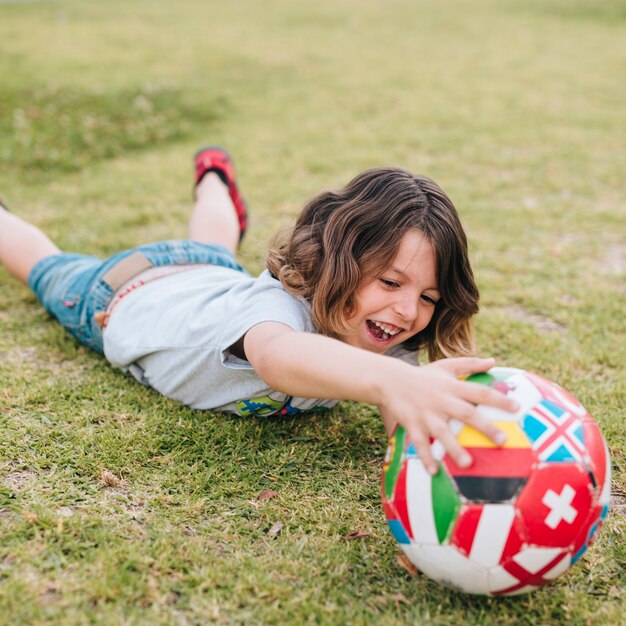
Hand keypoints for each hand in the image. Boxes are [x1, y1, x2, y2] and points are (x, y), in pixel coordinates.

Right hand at [378, 357, 518, 474]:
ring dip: (454, 448)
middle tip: (503, 441)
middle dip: (484, 427)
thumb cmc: (423, 375)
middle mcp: (441, 401)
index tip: (517, 408)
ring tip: (468, 464)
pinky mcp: (412, 424)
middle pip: (466, 414)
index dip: (498, 399)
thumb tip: (493, 361)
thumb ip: (470, 364)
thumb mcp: (446, 366)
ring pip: (442, 432)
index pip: (480, 392)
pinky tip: (434, 472)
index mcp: (452, 387)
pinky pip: (419, 443)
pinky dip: (425, 457)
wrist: (390, 380)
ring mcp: (426, 414)